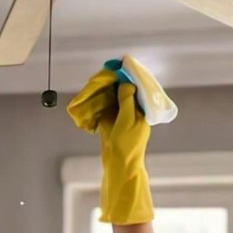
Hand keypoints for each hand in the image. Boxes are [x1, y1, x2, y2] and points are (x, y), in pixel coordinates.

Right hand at [67, 68, 152, 224]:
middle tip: (102, 73)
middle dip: (113, 81)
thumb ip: (127, 101)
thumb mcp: (128, 121)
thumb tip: (127, 83)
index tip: (118, 65)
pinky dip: (98, 101)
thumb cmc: (127, 146)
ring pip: (112, 97)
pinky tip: (91, 94)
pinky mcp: (109, 122)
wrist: (118, 167)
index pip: (136, 87)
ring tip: (95, 82)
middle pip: (122, 90)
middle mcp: (132, 111)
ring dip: (103, 90)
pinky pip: (104, 106)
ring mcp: (120, 116)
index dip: (127, 76)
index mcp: (141, 110)